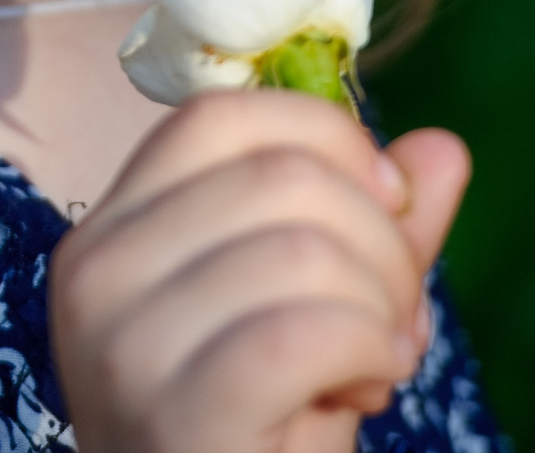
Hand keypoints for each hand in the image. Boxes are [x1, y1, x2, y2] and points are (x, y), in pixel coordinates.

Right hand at [49, 89, 470, 452]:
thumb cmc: (261, 438)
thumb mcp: (318, 319)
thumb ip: (373, 234)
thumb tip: (440, 151)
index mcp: (112, 231)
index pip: (219, 114)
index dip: (327, 138)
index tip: (385, 204)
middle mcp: (94, 270)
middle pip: (279, 175)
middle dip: (381, 241)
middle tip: (389, 319)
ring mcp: (121, 343)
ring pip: (302, 249)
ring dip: (379, 310)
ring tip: (367, 366)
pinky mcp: (170, 412)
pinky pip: (304, 329)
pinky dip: (366, 351)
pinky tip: (366, 387)